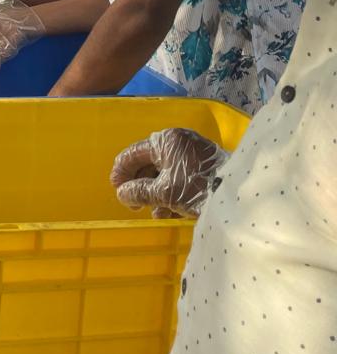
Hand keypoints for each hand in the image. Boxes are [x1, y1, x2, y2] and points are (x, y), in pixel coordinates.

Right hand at [110, 128, 227, 218]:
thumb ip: (139, 191)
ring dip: (155, 193)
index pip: (134, 153)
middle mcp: (179, 142)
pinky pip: (180, 178)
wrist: (238, 196)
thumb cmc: (197, 187)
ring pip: (165, 173)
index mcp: (166, 141)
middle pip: (150, 163)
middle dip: (140, 185)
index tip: (116, 188)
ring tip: (153, 213)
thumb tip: (122, 193)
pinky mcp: (205, 167)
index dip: (122, 171)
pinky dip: (171, 193)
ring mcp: (193, 154)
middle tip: (133, 204)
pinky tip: (168, 212)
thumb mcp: (164, 192)